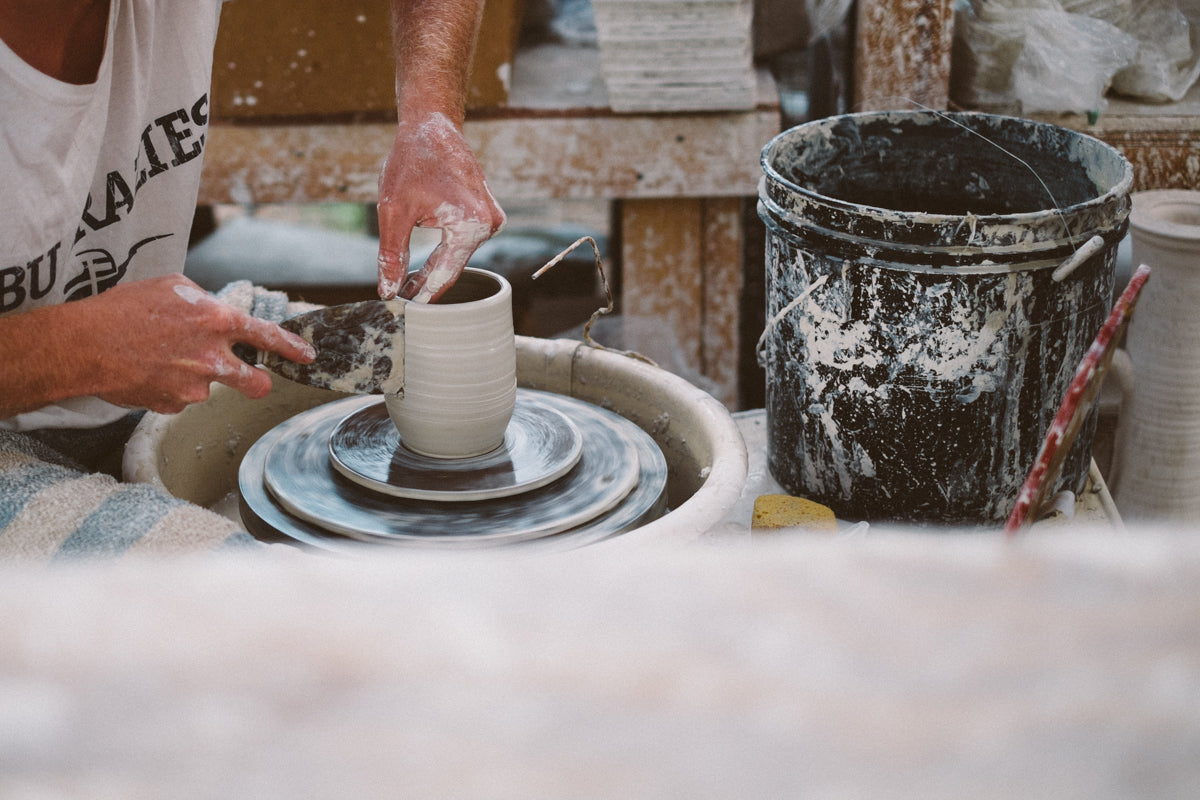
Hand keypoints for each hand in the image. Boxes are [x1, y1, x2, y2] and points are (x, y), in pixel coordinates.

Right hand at [89, 275, 314, 413]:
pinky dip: (170, 388)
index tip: (307, 356)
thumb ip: (206, 302)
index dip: (292, 349)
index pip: (268, 337)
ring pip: (209, 388)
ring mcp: (193, 387)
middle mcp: (211, 358)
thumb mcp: (174, 288)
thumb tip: (219, 314)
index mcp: (217, 321)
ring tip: (163, 360)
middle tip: (249, 377)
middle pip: (256, 383)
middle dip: (258, 383)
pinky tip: (149, 372)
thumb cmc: (124, 309)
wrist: (83, 344)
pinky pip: (181, 398)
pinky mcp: (172, 406)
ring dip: (196, 377)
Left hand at [375, 112, 505, 302]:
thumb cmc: (411, 161)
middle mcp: (490, 224)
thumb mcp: (393, 211)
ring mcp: (492, 219)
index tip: (403, 311)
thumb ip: (391, 254)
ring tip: (406, 289)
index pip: (445, 273)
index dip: (422, 295)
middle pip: (453, 266)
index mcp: (472, 225)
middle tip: (399, 303)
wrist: (431, 125)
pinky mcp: (486, 213)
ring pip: (456, 256)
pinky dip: (442, 254)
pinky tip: (420, 269)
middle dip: (426, 284)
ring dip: (433, 270)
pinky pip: (461, 242)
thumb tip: (388, 291)